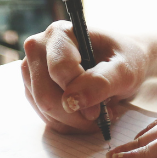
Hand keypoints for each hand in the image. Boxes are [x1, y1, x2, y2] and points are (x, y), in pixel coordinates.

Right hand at [21, 21, 148, 132]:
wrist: (121, 63)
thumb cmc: (125, 59)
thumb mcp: (124, 69)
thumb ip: (101, 82)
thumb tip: (72, 101)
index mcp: (59, 33)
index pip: (59, 70)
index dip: (80, 94)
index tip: (101, 109)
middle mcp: (38, 48)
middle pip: (46, 95)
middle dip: (76, 114)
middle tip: (102, 115)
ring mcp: (32, 70)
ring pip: (44, 110)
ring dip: (74, 121)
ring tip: (99, 112)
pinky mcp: (33, 89)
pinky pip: (46, 117)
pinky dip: (69, 124)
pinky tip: (86, 114)